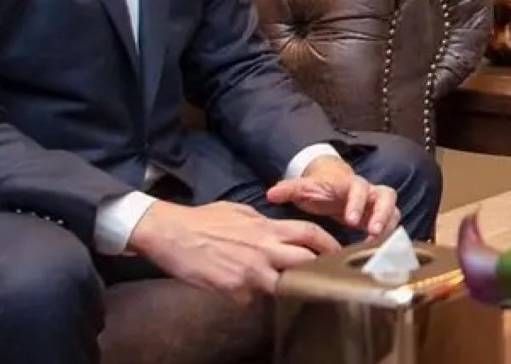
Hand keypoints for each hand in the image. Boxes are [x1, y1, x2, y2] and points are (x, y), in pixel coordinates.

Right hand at [128, 200, 340, 304]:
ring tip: (265, 279)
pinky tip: (233, 284)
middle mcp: (264, 251)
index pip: (310, 234)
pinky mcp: (234, 291)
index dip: (328, 243)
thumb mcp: (242, 212)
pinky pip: (250, 299)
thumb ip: (265, 223)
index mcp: (268, 228)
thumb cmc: (204, 220)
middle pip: (305, 263)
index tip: (339, 252)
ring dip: (278, 285)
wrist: (172, 233)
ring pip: (281, 286)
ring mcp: (250, 273)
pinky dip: (246, 295)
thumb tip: (276, 230)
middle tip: (320, 275)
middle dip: (315, 270)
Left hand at [266, 155, 399, 241]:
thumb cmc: (320, 189)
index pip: (359, 188)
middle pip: (387, 197)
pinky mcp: (381, 219)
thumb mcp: (305, 188)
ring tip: (377, 247)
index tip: (350, 220)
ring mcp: (378, 205)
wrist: (334, 185)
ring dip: (387, 228)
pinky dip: (388, 238)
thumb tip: (270, 194)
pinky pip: (392, 226)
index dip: (357, 203)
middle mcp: (370, 192)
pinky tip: (378, 253)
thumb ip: (289, 190)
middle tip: (372, 233)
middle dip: (381, 215)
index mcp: (351, 184)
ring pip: (394, 212)